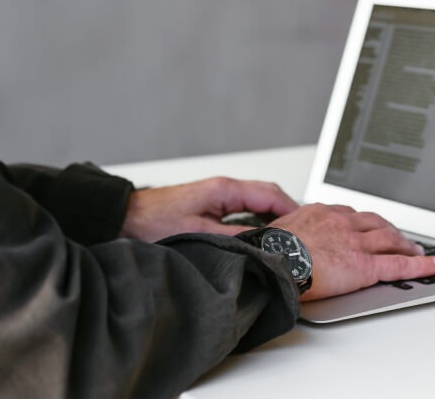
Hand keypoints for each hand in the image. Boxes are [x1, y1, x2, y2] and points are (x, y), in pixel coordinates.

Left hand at [121, 177, 298, 241]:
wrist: (127, 219)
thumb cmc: (154, 222)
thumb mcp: (199, 233)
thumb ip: (235, 237)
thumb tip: (264, 244)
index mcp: (225, 189)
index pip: (271, 194)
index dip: (293, 210)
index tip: (307, 226)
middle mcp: (224, 189)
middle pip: (268, 197)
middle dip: (288, 214)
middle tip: (303, 234)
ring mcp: (219, 198)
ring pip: (257, 204)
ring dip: (274, 219)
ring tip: (287, 238)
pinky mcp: (212, 207)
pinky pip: (245, 212)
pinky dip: (259, 222)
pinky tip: (262, 238)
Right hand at [267, 204, 434, 301]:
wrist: (272, 262)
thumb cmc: (268, 252)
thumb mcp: (276, 233)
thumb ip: (289, 234)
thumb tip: (282, 242)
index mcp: (320, 214)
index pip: (350, 215)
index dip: (363, 222)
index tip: (367, 225)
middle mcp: (342, 223)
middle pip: (375, 223)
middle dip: (390, 230)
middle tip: (400, 238)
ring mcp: (356, 243)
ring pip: (390, 239)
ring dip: (406, 244)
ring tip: (417, 251)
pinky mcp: (366, 265)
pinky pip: (399, 264)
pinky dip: (420, 264)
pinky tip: (433, 266)